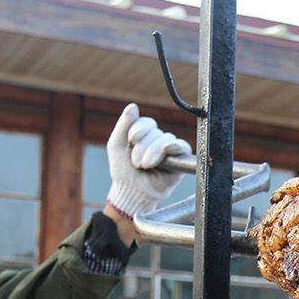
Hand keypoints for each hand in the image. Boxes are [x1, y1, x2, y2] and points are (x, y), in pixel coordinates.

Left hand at [103, 104, 190, 219]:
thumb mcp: (116, 145)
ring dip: (153, 152)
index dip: (138, 130)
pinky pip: (182, 146)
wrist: (132, 192)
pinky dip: (174, 147)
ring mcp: (169, 150)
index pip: (146, 122)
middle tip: (136, 163)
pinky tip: (165, 154)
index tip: (131, 141)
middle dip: (143, 147)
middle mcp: (157, 140)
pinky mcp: (180, 160)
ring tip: (145, 166)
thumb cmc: (123, 171)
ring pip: (166, 139)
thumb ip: (123, 125)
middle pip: (155, 131)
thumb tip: (133, 106)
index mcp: (144, 135)